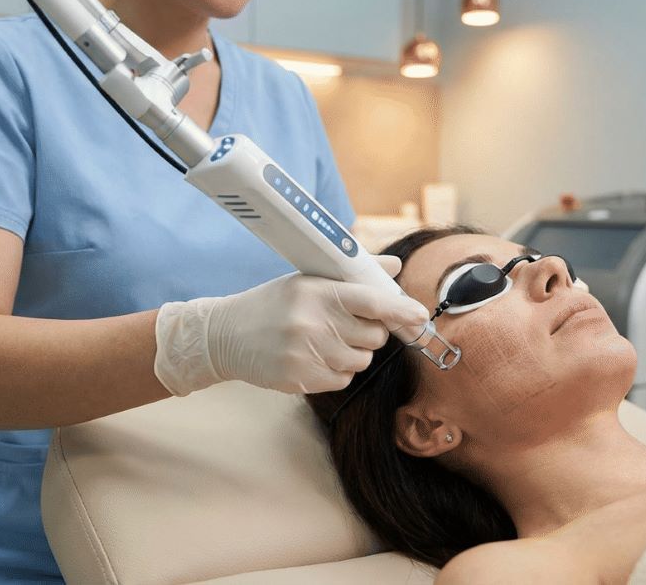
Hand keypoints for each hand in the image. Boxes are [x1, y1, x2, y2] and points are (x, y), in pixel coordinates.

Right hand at [154, 256, 428, 394]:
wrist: (225, 335)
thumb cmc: (272, 304)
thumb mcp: (308, 280)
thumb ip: (354, 274)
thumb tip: (395, 265)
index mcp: (317, 292)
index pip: (372, 300)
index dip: (401, 310)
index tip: (420, 316)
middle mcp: (313, 323)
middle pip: (374, 336)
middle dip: (370, 331)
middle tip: (345, 323)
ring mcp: (306, 354)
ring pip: (361, 360)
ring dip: (353, 352)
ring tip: (324, 340)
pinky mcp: (301, 380)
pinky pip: (343, 379)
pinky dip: (336, 370)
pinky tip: (313, 357)